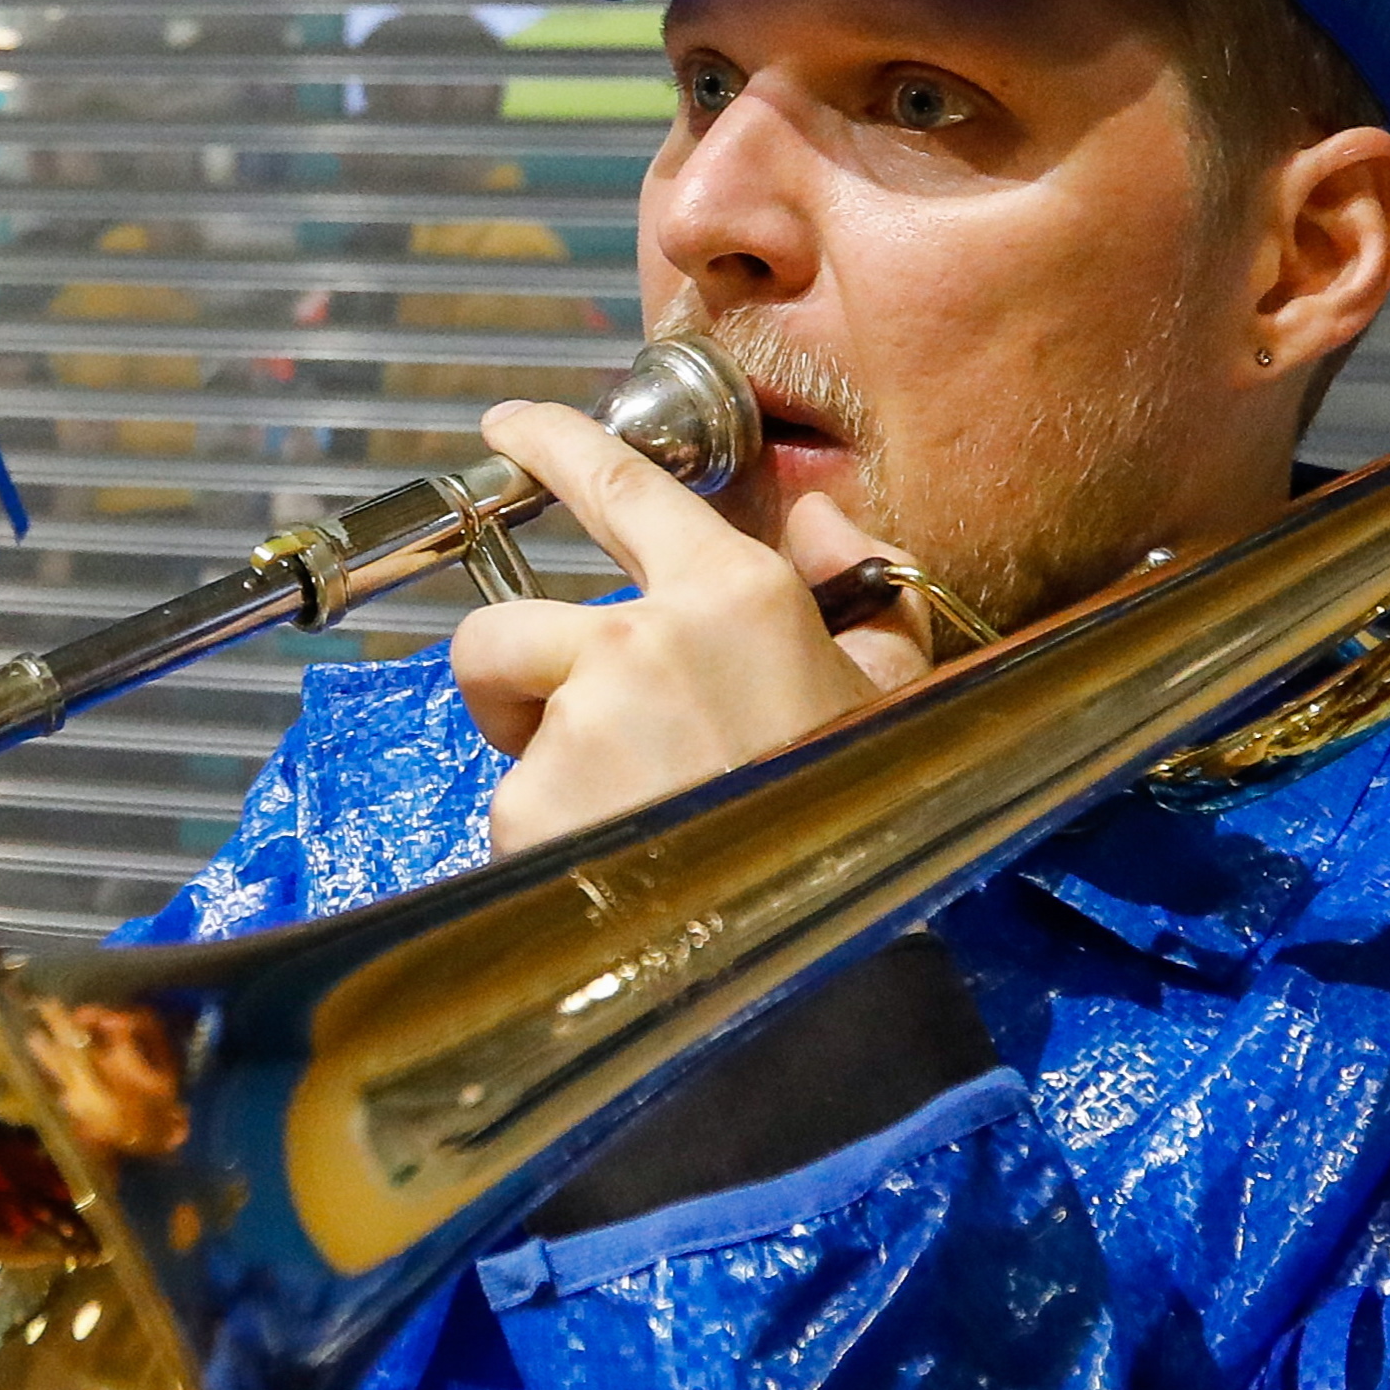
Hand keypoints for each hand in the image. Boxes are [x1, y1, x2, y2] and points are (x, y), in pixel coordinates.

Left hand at [446, 399, 935, 857]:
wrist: (826, 965)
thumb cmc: (858, 819)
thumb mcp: (889, 691)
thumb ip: (858, 589)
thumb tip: (819, 515)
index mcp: (732, 596)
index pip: (619, 487)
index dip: (552, 443)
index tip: (505, 424)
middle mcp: (641, 641)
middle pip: (505, 624)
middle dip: (520, 680)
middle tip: (587, 741)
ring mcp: (578, 722)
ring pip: (499, 719)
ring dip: (533, 756)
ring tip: (621, 808)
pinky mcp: (531, 804)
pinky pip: (509, 806)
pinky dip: (545, 838)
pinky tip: (617, 869)